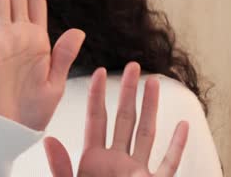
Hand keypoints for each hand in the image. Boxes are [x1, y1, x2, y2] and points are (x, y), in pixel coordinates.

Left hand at [43, 62, 188, 176]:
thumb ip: (61, 168)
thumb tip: (47, 140)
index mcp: (93, 161)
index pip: (96, 120)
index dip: (97, 95)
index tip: (99, 71)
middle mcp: (116, 163)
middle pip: (124, 119)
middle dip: (128, 92)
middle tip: (134, 65)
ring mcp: (136, 173)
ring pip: (147, 134)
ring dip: (152, 109)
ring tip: (154, 82)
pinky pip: (168, 164)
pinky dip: (177, 146)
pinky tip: (183, 125)